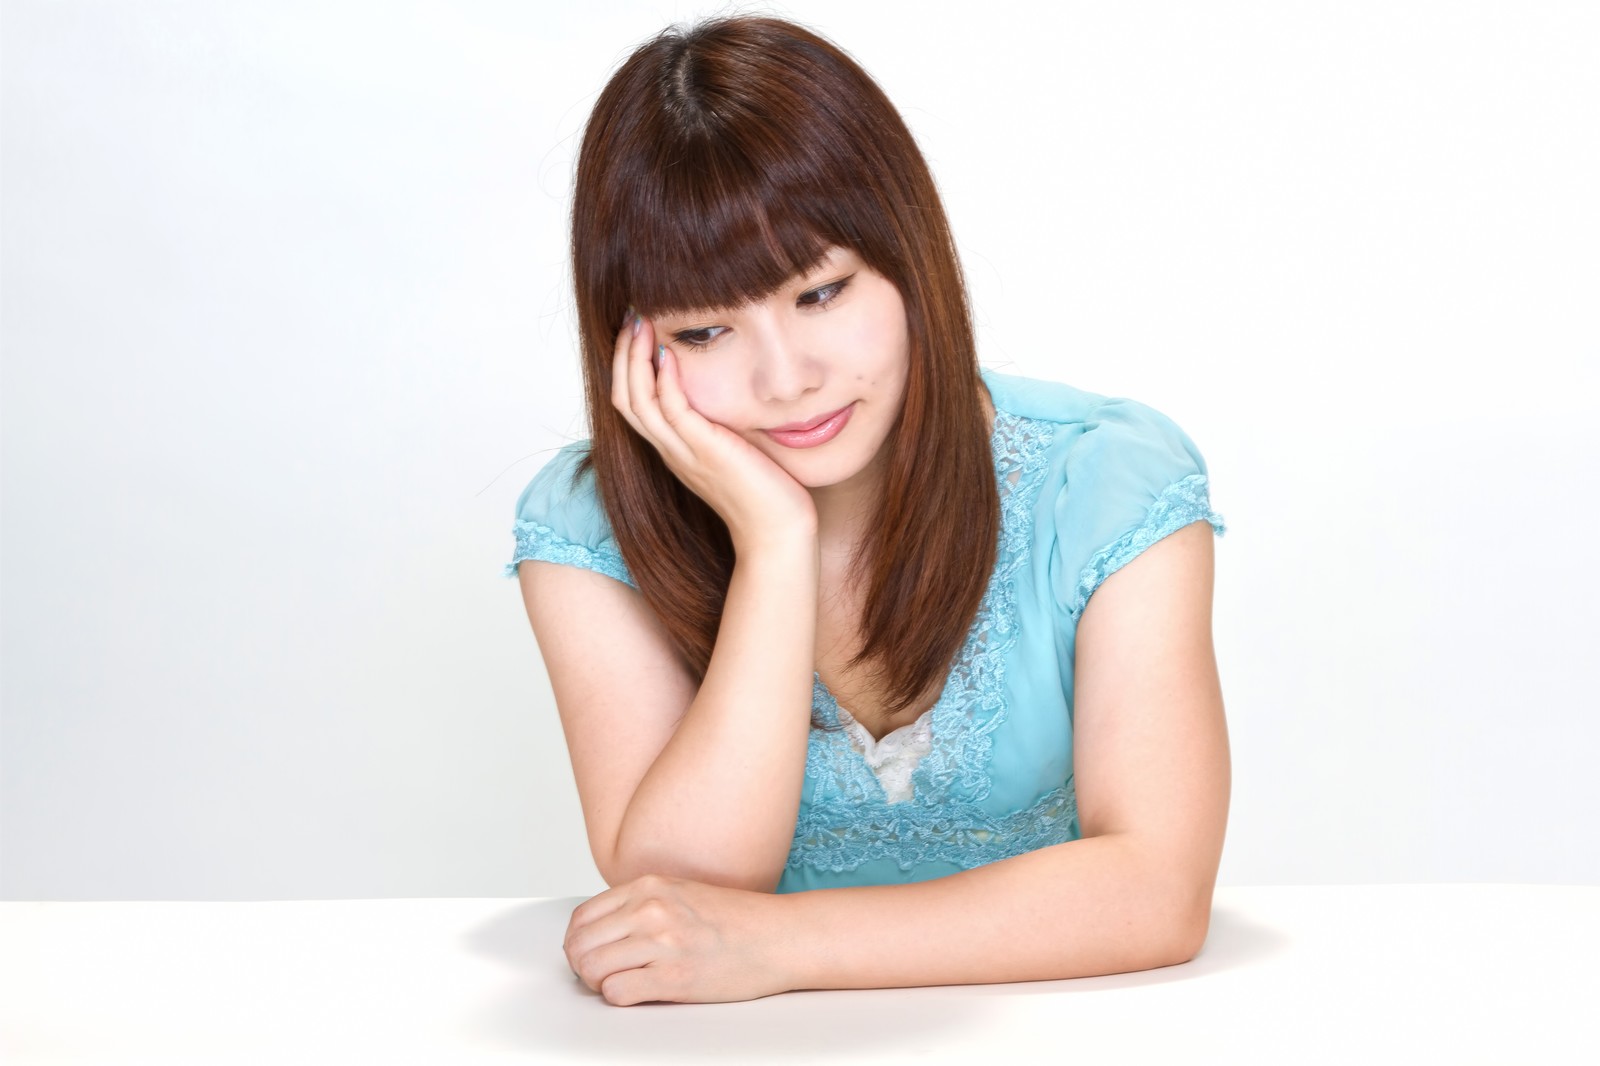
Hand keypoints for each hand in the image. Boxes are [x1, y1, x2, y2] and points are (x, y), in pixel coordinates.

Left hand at [563, 873, 797, 1004]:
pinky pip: (617, 993)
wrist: (780, 937)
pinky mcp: (674, 977)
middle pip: (580, 944)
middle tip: (600, 976)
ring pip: (591, 969)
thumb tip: (600, 931)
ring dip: (598, 983)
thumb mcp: (681, 893)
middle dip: (582, 966)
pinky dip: (619, 997)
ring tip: (620, 984)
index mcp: (649, 886)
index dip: (578, 942)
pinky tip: (638, 993)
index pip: (582, 917)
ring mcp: (662, 942)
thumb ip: (641, 904)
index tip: (589, 955)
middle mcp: (650, 910)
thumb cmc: (737, 921)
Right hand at [610, 312, 816, 550]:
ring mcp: (684, 453)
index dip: (628, 366)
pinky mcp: (705, 452)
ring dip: (635, 358)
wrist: (777, 533)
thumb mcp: (738, 448)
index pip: (633, 403)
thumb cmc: (767, 493)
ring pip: (637, 402)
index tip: (639, 331)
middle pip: (624, 398)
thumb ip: (724, 423)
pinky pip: (672, 411)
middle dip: (623, 355)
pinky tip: (670, 354)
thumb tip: (734, 388)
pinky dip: (665, 379)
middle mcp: (671, 451)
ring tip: (642, 323)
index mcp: (674, 450)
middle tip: (631, 318)